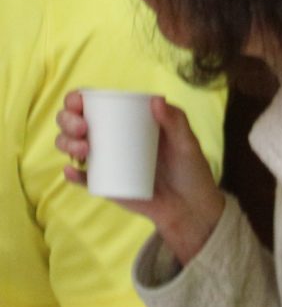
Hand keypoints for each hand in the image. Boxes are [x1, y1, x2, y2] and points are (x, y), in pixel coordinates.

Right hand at [56, 92, 225, 265]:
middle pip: (73, 122)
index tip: (78, 103)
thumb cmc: (190, 170)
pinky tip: (71, 171)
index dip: (76, 99)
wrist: (191, 207)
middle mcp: (108, 138)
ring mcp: (104, 162)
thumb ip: (176, 122)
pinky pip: (82, 179)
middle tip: (82, 128)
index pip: (91, 104)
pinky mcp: (105, 184)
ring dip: (65, 143)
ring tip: (83, 150)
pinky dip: (72, 175)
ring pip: (71, 147)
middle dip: (66, 120)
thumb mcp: (187, 144)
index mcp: (124, 121)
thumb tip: (156, 100)